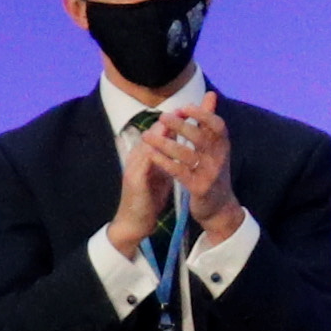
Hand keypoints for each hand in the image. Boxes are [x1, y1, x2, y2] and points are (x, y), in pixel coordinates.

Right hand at [105, 115, 179, 254]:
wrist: (135, 222)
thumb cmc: (150, 196)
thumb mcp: (164, 172)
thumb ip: (172, 156)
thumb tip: (186, 143)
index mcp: (147, 152)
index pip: (162, 130)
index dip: (177, 119)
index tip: (196, 110)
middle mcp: (139, 155)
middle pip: (155, 131)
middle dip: (173, 119)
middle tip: (191, 109)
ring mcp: (134, 166)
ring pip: (149, 142)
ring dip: (164, 132)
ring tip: (180, 122)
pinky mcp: (134, 180)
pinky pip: (146, 162)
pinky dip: (157, 154)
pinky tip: (169, 149)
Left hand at [145, 107, 242, 245]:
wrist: (219, 207)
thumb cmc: (212, 171)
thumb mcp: (214, 146)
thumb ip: (208, 121)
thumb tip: (210, 94)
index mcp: (223, 145)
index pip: (217, 125)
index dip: (202, 114)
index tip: (184, 107)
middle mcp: (220, 158)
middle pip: (200, 137)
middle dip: (181, 126)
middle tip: (162, 117)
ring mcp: (210, 174)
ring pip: (186, 154)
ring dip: (165, 143)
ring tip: (147, 136)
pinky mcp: (199, 188)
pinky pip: (179, 172)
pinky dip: (164, 162)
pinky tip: (151, 154)